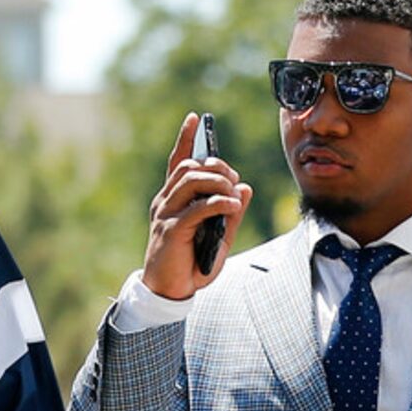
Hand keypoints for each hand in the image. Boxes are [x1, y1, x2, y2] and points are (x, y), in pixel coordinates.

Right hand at [142, 113, 253, 300]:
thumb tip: (245, 188)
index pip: (177, 162)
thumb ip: (231, 213)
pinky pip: (197, 208)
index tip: (195, 118)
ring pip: (191, 180)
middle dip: (217, 167)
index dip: (185, 138)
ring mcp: (166, 214)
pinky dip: (217, 203)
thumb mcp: (219, 238)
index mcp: (172, 200)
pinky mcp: (172, 230)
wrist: (170, 292)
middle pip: (190, 167)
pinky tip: (231, 206)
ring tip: (232, 194)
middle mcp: (165, 202)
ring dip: (217, 181)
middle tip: (233, 180)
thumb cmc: (191, 266)